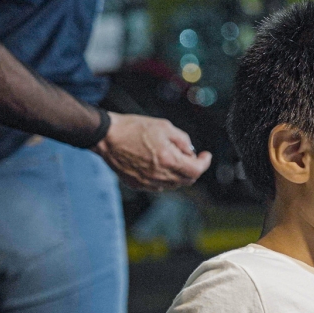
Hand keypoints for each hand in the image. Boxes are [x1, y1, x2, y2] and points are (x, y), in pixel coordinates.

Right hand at [94, 112, 211, 191]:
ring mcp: (148, 182)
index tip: (205, 156)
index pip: (196, 170)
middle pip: (187, 180)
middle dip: (192, 168)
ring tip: (170, 156)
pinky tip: (157, 163)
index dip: (204, 163)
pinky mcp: (137, 184)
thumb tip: (191, 152)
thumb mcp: (165, 126)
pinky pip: (158, 186)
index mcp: (168, 160)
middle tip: (189, 155)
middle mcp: (159, 175)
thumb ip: (182, 140)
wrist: (107, 137)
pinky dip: (164, 177)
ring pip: (173, 184)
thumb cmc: (134, 128)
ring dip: (178, 173)